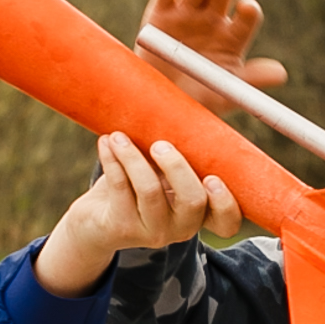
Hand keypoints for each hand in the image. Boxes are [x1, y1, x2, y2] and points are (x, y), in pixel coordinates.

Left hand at [34, 133, 242, 296]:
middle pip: (192, 201)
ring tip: (118, 135)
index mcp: (200, 214)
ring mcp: (152, 231)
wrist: (97, 220)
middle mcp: (181, 228)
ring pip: (150, 191)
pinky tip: (105, 143)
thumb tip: (190, 91)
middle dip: (177, 167)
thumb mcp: (165, 172)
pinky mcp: (122, 228)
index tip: (213, 177)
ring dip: (133, 156)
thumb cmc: (139, 185)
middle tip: (160, 144)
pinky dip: (112, 160)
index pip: (227, 223)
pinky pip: (120, 188)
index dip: (226, 203)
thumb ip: (184, 150)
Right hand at [135, 0, 286, 110]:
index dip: (248, 9)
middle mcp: (211, 21)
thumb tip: (281, 73)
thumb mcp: (224, 94)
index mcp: (232, 38)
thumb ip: (250, 80)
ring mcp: (186, 14)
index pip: (248, 16)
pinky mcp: (159, 12)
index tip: (245, 8)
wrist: (156, 105)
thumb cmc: (194, 102)